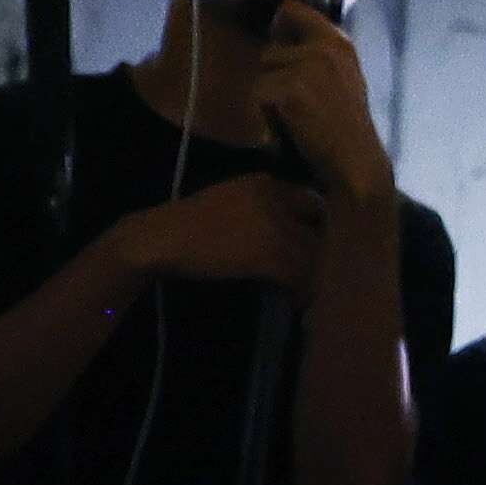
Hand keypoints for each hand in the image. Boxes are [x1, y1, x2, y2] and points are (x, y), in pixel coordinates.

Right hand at [115, 174, 323, 289]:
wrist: (160, 239)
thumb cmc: (191, 224)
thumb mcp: (233, 199)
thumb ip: (266, 208)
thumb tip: (298, 233)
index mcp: (268, 182)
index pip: (315, 201)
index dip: (322, 227)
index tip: (321, 248)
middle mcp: (277, 199)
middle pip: (322, 229)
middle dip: (324, 255)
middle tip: (322, 277)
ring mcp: (274, 226)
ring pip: (316, 256)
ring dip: (315, 279)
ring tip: (310, 295)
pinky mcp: (267, 255)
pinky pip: (300, 276)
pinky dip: (301, 292)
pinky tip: (296, 302)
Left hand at [245, 0, 394, 202]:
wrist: (355, 164)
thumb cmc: (347, 128)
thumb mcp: (343, 79)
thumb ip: (317, 54)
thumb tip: (280, 31)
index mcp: (339, 42)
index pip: (291, 10)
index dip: (280, 28)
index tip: (283, 48)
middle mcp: (324, 46)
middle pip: (270, 49)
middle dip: (275, 74)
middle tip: (302, 103)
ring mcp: (306, 66)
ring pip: (263, 73)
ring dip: (271, 96)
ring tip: (298, 116)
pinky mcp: (288, 89)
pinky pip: (260, 95)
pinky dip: (270, 115)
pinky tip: (293, 127)